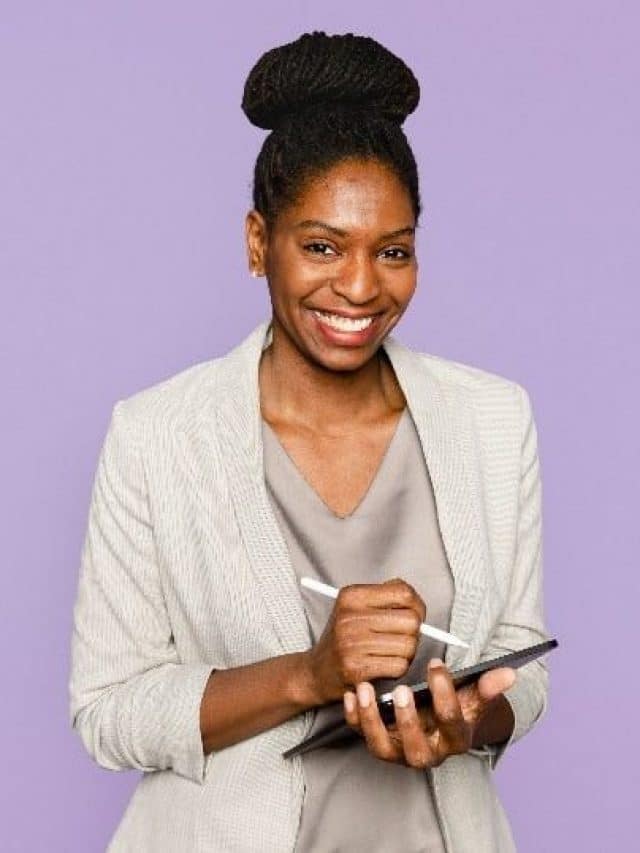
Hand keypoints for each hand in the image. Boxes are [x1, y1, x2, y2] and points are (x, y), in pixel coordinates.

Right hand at [303, 578, 426, 704]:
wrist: (316, 671)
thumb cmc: (343, 638)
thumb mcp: (355, 606)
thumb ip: (385, 596)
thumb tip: (415, 600)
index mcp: (352, 596)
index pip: (404, 593)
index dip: (417, 605)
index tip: (414, 614)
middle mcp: (350, 617)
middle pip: (411, 620)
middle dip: (414, 631)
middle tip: (402, 637)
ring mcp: (352, 643)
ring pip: (409, 645)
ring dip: (407, 653)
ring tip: (391, 652)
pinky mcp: (356, 669)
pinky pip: (399, 666)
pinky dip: (398, 668)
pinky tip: (385, 665)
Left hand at [342, 657, 515, 767]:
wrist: (436, 723)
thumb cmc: (455, 707)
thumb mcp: (472, 698)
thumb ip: (487, 686)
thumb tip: (509, 673)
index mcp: (454, 740)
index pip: (452, 723)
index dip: (445, 694)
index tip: (436, 664)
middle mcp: (427, 752)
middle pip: (417, 750)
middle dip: (408, 722)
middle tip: (402, 690)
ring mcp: (400, 752)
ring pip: (382, 749)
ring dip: (371, 720)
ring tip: (364, 689)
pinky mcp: (379, 742)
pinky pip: (361, 735)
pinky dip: (353, 717)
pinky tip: (350, 693)